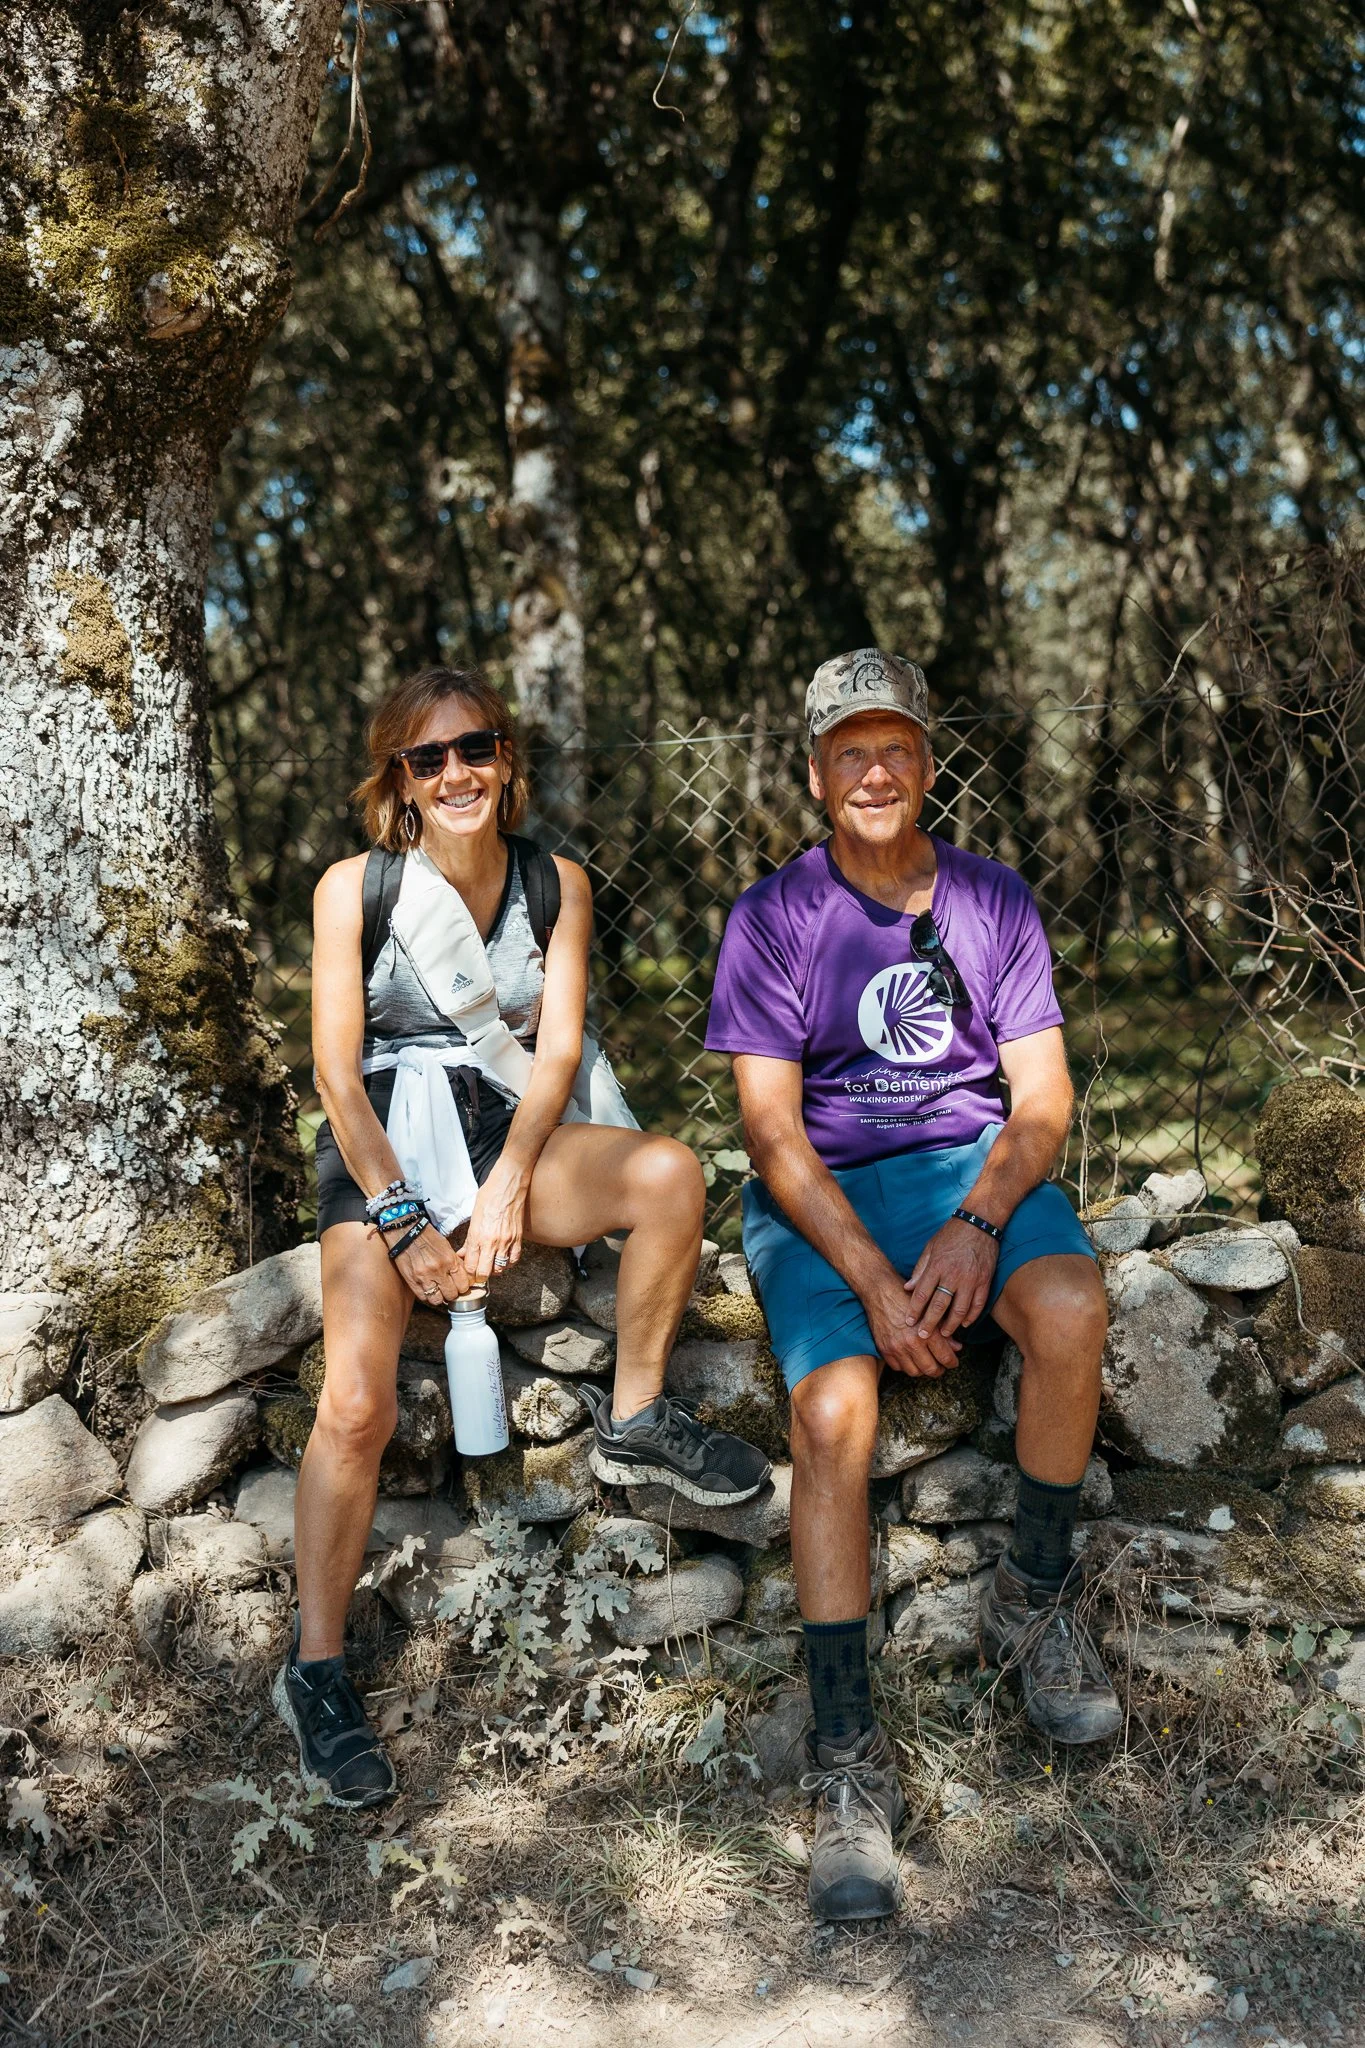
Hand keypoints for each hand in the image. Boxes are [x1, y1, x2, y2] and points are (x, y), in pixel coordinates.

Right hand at [389, 1222, 471, 1308]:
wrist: (406, 1232)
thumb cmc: (427, 1238)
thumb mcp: (447, 1247)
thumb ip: (455, 1263)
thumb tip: (463, 1277)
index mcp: (450, 1260)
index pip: (463, 1284)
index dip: (463, 1287)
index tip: (461, 1286)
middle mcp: (438, 1270)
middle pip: (451, 1294)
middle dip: (452, 1294)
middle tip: (450, 1290)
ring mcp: (424, 1277)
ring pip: (437, 1300)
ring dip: (440, 1297)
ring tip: (439, 1291)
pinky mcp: (412, 1281)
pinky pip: (423, 1297)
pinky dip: (427, 1296)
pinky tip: (428, 1290)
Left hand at [460, 1160, 530, 1282]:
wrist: (509, 1185)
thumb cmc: (489, 1196)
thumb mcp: (474, 1217)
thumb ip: (469, 1239)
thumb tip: (463, 1253)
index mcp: (477, 1236)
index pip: (471, 1266)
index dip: (468, 1272)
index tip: (467, 1270)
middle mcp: (491, 1242)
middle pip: (485, 1273)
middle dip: (480, 1275)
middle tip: (478, 1271)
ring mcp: (506, 1241)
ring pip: (500, 1269)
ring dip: (494, 1269)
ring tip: (490, 1264)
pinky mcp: (518, 1238)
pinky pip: (514, 1260)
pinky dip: (508, 1263)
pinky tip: (504, 1259)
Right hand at [861, 1263, 962, 1378]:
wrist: (880, 1291)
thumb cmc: (907, 1297)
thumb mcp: (930, 1310)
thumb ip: (944, 1330)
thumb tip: (957, 1348)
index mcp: (927, 1332)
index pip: (945, 1357)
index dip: (952, 1362)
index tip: (953, 1362)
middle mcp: (912, 1343)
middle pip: (931, 1369)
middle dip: (939, 1370)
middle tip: (942, 1366)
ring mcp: (896, 1348)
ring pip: (915, 1372)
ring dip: (922, 1370)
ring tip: (926, 1363)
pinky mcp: (884, 1349)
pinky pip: (898, 1367)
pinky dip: (906, 1366)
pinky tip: (910, 1358)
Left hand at [902, 1218, 999, 1342]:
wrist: (978, 1223)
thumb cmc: (951, 1235)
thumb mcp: (930, 1248)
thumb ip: (919, 1269)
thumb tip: (907, 1288)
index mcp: (937, 1266)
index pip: (922, 1294)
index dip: (914, 1311)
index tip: (908, 1323)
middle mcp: (953, 1275)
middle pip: (939, 1306)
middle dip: (930, 1324)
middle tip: (922, 1337)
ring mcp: (971, 1279)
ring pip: (960, 1310)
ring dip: (951, 1325)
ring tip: (944, 1334)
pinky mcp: (985, 1281)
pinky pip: (978, 1304)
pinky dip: (971, 1316)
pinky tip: (964, 1324)